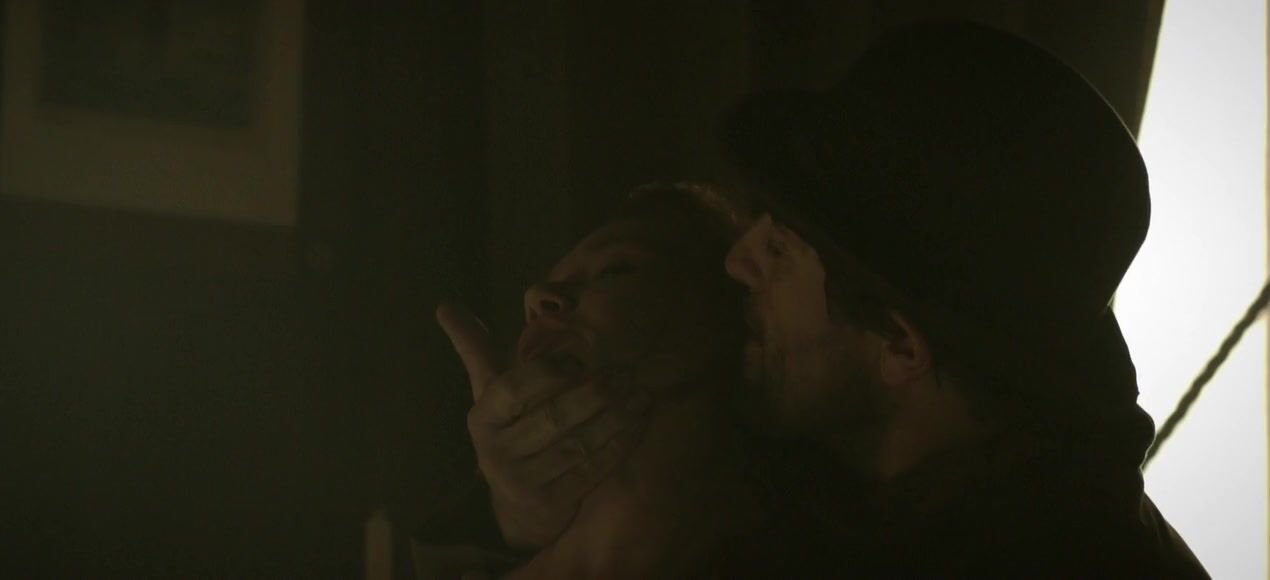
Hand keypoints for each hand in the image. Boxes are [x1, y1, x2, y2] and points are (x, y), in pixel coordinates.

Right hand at [437, 303, 649, 549]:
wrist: (517, 504)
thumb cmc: (509, 429)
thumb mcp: (488, 390)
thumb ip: (473, 347)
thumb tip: (445, 305)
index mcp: (482, 417)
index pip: (512, 390)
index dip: (546, 374)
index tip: (578, 359)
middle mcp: (497, 452)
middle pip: (552, 418)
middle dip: (593, 394)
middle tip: (626, 374)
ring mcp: (523, 482)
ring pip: (577, 445)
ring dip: (614, 418)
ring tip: (640, 394)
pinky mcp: (552, 504)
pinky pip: (591, 471)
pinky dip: (618, 445)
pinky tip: (638, 423)